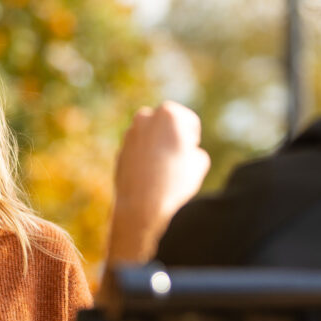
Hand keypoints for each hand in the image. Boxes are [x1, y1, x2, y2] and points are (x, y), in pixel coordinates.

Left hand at [106, 101, 209, 264]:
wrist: (141, 207)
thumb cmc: (175, 182)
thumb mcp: (200, 161)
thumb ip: (194, 148)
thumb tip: (184, 151)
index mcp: (168, 113)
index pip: (189, 122)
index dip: (194, 141)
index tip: (188, 156)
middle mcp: (145, 118)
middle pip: (168, 126)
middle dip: (173, 139)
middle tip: (177, 161)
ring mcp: (129, 135)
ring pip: (152, 140)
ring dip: (159, 150)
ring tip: (164, 173)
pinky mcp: (120, 152)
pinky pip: (140, 153)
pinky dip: (146, 161)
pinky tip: (151, 179)